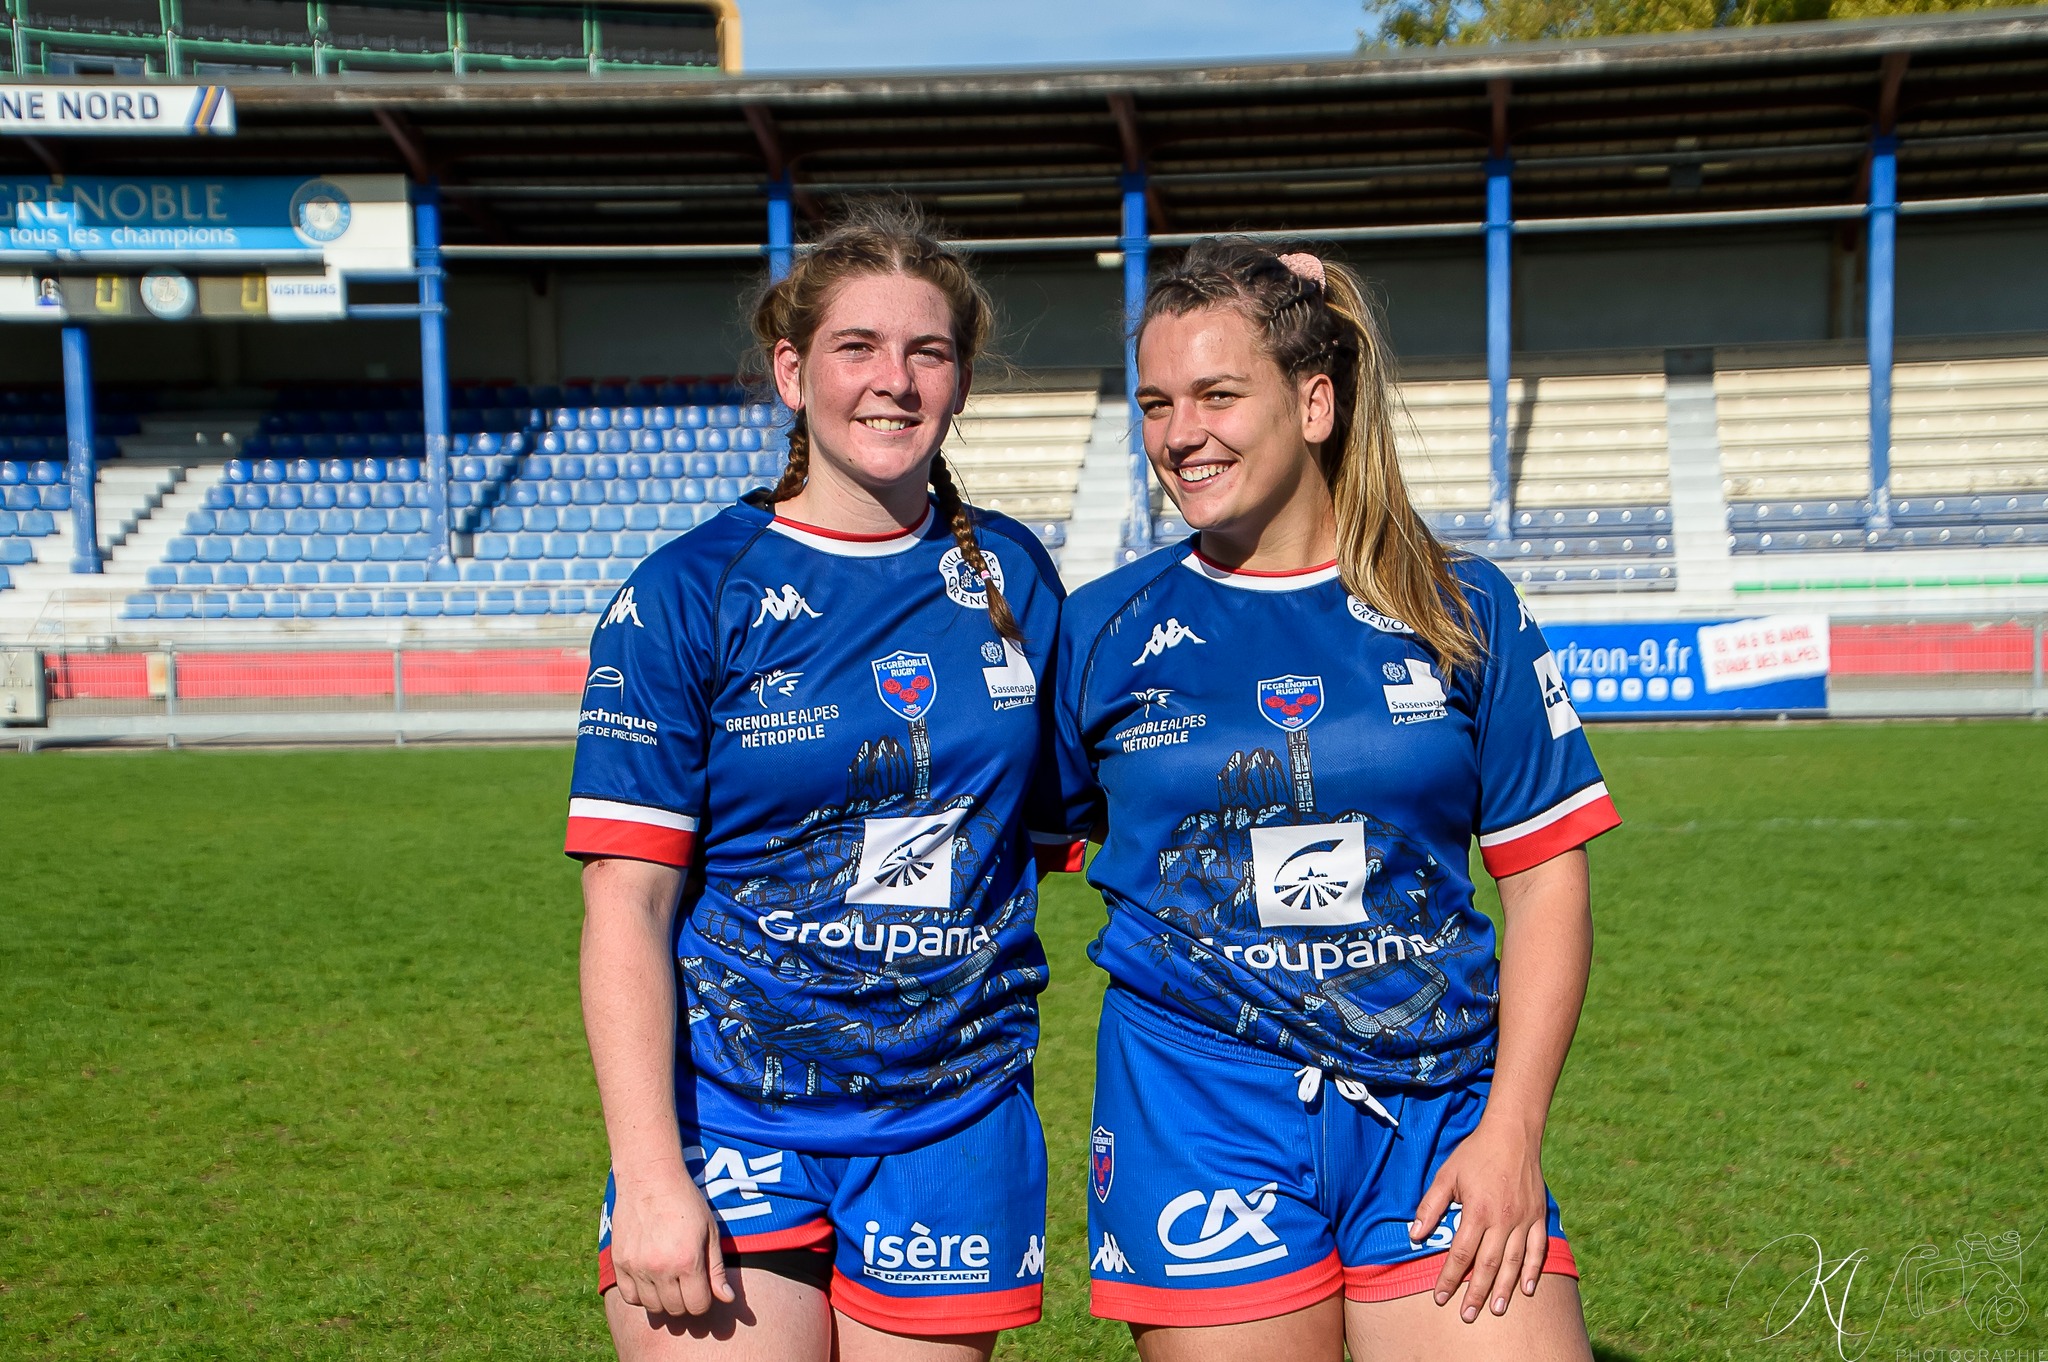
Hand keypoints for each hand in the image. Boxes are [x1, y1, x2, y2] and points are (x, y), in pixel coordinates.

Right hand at [608, 1167, 734, 1318]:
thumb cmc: (686, 1202)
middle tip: (687, 1285)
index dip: (704, 1301)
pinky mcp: (619, 1263)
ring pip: (652, 1307)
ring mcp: (637, 1267)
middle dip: (685, 1302)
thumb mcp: (710, 1231)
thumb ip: (717, 1269)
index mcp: (687, 1261)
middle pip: (675, 1309)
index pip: (698, 1306)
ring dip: (664, 1301)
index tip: (703, 1288)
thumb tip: (727, 1299)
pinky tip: (650, 1281)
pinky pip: (630, 1297)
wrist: (649, 1178)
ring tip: (670, 1282)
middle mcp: (660, 1269)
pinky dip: (641, 1296)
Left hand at [1407, 1115, 1551, 1322]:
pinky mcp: (1539, 1216)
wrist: (1512, 1134)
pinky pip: (1538, 1249)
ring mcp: (1524, 1219)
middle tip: (1468, 1316)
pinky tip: (1527, 1289)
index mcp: (1477, 1211)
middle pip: (1488, 1265)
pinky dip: (1534, 1270)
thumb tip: (1414, 1236)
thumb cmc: (1475, 1154)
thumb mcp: (1446, 1176)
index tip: (1440, 1297)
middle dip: (1476, 1293)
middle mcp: (1503, 1220)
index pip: (1460, 1254)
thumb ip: (1430, 1207)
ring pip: (1514, 1262)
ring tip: (1496, 1310)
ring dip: (1504, 1289)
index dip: (1449, 1278)